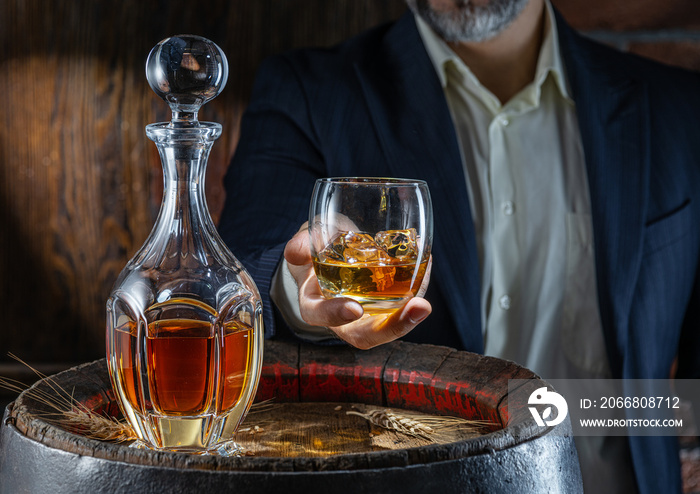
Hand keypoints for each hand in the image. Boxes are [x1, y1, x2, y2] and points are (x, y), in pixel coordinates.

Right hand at [284, 223, 431, 348]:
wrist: (333, 243)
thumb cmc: (317, 244)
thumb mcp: (307, 238)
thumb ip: (301, 243)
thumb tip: (297, 251)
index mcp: (313, 301)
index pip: (319, 315)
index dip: (335, 315)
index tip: (353, 309)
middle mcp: (342, 315)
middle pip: (364, 334)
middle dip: (391, 327)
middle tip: (416, 308)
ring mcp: (366, 311)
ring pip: (388, 324)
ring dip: (408, 317)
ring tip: (423, 303)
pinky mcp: (386, 301)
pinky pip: (401, 303)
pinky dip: (416, 288)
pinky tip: (426, 265)